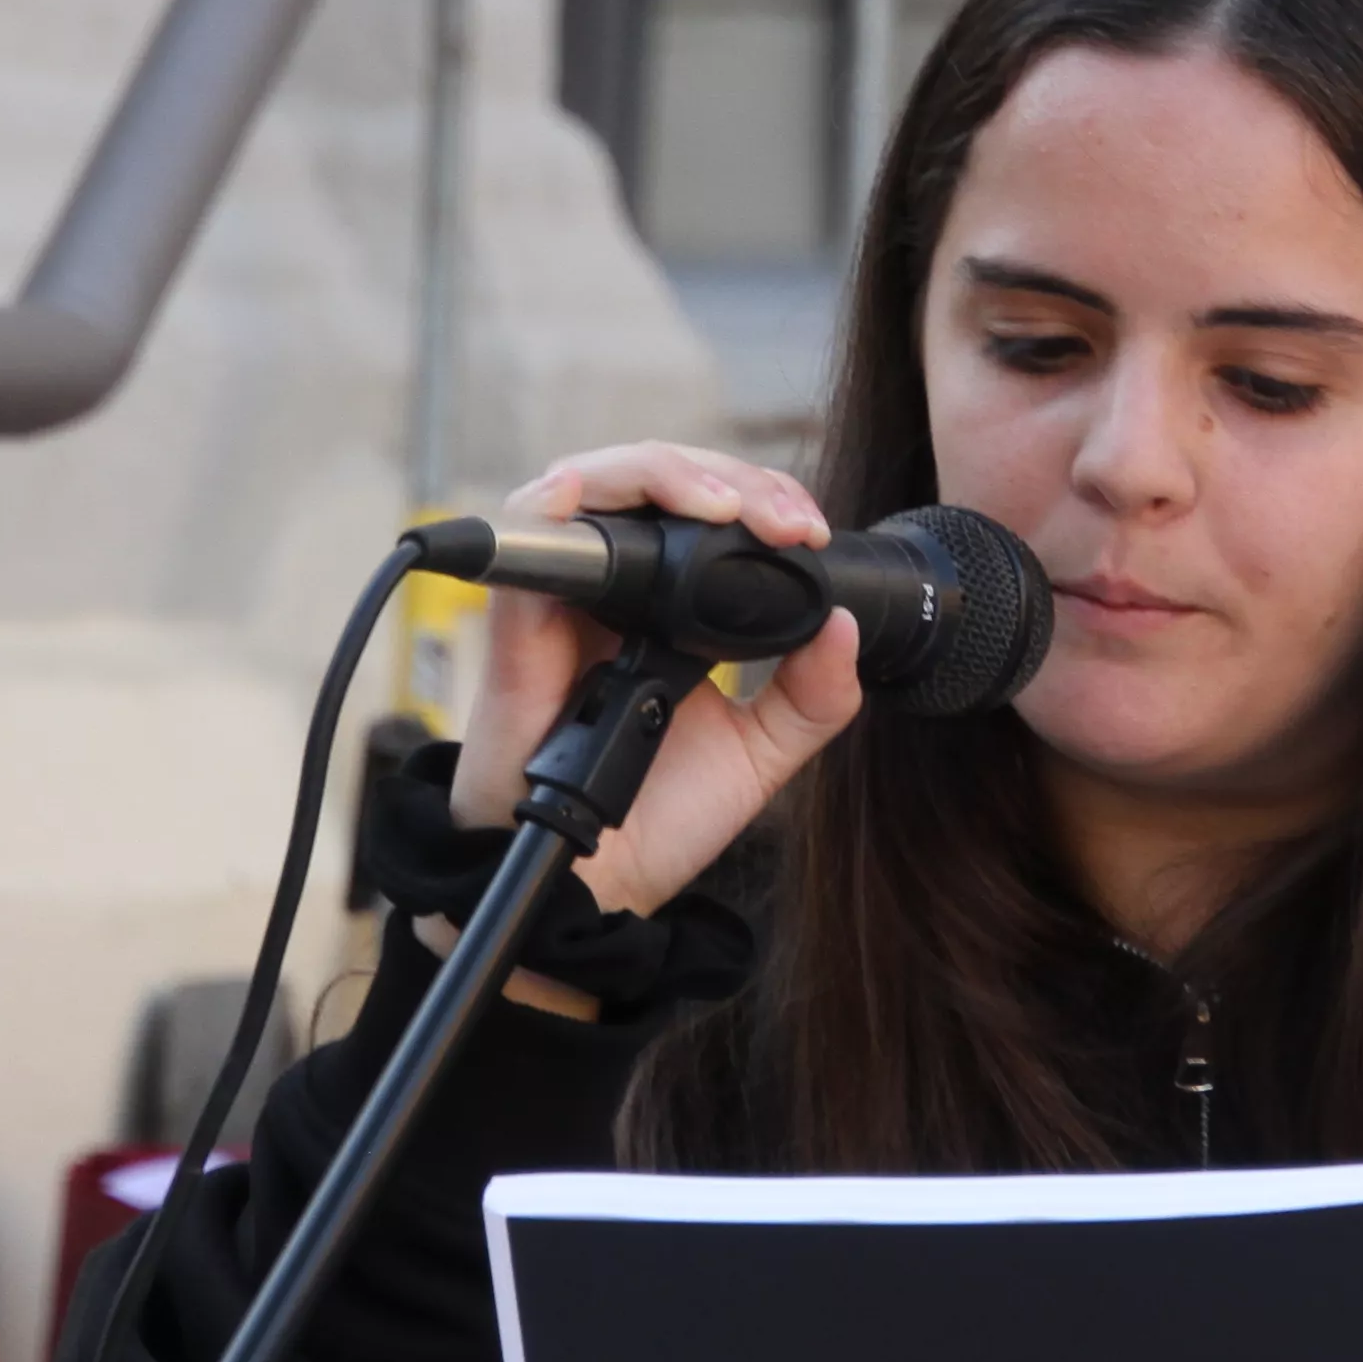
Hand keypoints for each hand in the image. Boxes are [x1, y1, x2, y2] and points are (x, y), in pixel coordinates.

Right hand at [444, 442, 867, 928]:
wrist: (598, 886)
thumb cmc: (658, 818)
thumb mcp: (760, 754)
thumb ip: (812, 696)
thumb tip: (843, 625)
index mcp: (666, 609)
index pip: (704, 511)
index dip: (758, 497)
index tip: (808, 532)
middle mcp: (612, 593)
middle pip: (654, 481)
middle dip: (727, 477)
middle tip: (783, 520)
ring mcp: (564, 602)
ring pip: (592, 484)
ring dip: (662, 475)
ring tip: (722, 506)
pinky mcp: (519, 623)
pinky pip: (522, 534)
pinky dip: (561, 500)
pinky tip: (611, 500)